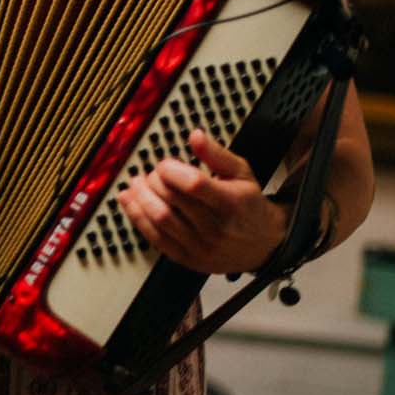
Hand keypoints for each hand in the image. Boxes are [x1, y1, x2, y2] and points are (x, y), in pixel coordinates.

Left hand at [115, 128, 286, 273]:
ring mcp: (201, 246)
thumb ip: (216, 154)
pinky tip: (130, 203)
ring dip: (140, 198)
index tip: (165, 164)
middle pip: (172, 200)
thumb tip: (195, 136)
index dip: (171, 170)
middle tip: (149, 173)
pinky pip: (156, 238)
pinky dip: (137, 218)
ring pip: (160, 219)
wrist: (264, 245)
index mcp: (230, 203)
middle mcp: (215, 227)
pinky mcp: (188, 259)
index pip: (193, 184)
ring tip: (135, 184)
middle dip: (152, 182)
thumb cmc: (249, 206)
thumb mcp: (241, 173)